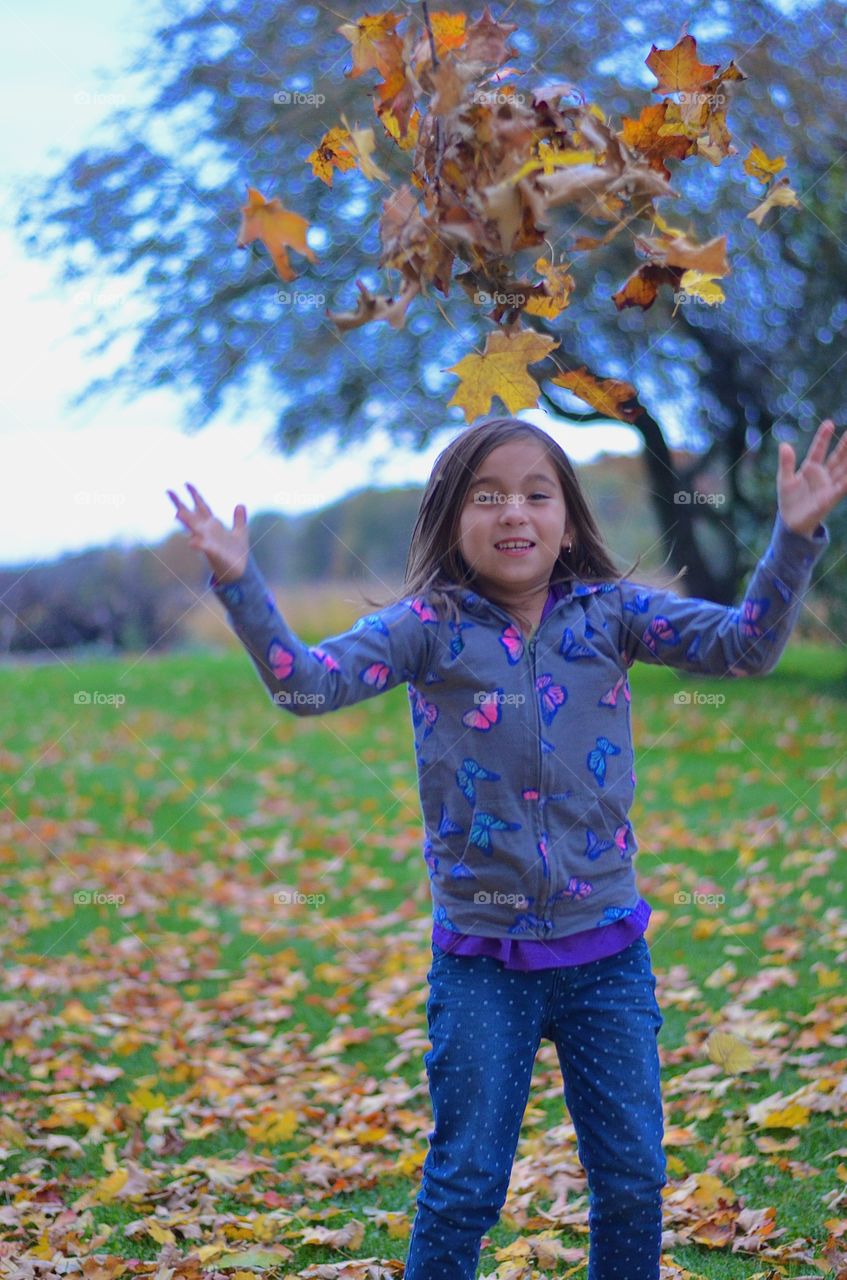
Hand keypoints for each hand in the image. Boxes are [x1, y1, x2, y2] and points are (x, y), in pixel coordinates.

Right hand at [167, 483, 248, 583]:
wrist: (240, 572)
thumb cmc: (237, 554)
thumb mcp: (240, 532)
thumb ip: (239, 519)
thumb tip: (240, 505)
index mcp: (213, 526)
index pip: (201, 507)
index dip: (195, 495)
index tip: (186, 483)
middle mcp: (207, 532)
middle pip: (191, 515)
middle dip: (180, 504)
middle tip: (168, 491)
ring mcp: (208, 541)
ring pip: (194, 529)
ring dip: (187, 521)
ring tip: (176, 513)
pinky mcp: (213, 553)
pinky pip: (204, 547)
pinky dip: (198, 544)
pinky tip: (192, 542)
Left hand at [777, 418, 846, 537]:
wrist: (790, 522)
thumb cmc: (789, 500)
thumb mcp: (784, 479)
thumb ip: (786, 463)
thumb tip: (784, 444)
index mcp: (811, 468)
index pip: (819, 449)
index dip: (824, 437)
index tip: (829, 423)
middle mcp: (823, 475)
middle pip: (837, 457)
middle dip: (845, 445)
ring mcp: (829, 486)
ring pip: (844, 469)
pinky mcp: (830, 498)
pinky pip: (843, 487)